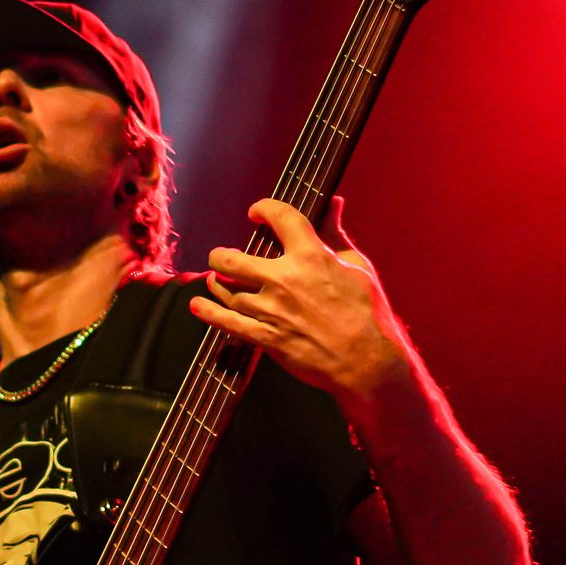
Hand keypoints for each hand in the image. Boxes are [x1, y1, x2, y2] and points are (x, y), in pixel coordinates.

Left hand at [190, 196, 412, 408]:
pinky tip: (197, 305)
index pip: (279, 216)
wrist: (367, 361)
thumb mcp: (358, 266)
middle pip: (232, 258)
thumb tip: (334, 203)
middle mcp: (285, 279)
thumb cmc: (367, 312)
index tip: (257, 213)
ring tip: (214, 280)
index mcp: (311, 255)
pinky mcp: (267, 338)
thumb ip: (336, 233)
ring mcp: (272, 310)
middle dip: (221, 255)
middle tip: (222, 257)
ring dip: (216, 284)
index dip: (263, 208)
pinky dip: (208, 312)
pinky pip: (227, 322)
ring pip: (226, 289)